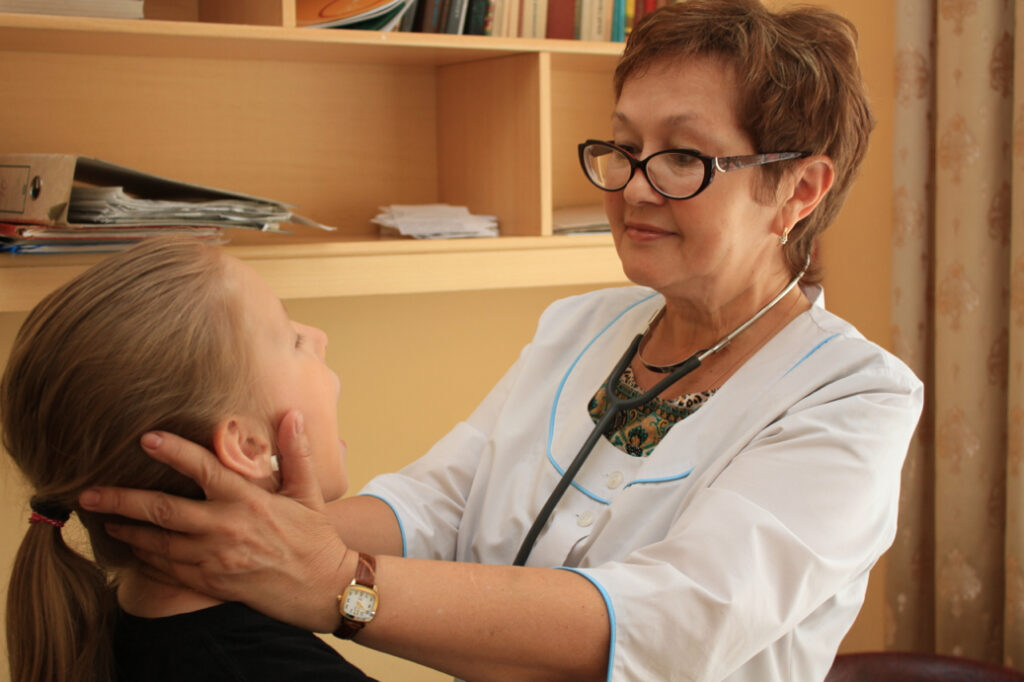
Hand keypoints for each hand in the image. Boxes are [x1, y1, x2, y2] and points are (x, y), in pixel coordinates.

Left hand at [79, 410, 351, 631]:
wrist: (322, 587)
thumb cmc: (315, 537)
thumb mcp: (309, 492)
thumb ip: (295, 453)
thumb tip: (293, 415)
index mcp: (248, 501)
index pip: (203, 470)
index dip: (173, 452)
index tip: (145, 438)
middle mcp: (226, 528)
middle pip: (163, 510)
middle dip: (122, 499)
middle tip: (89, 490)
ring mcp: (215, 558)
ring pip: (158, 543)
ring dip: (127, 530)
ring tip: (103, 518)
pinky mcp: (211, 583)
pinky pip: (169, 570)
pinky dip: (145, 559)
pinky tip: (131, 550)